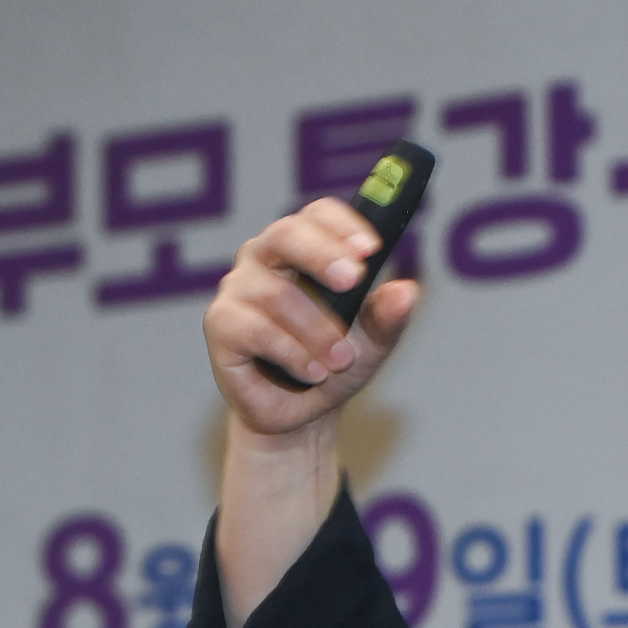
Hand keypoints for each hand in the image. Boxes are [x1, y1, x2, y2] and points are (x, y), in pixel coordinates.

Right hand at [202, 197, 419, 440]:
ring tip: (341, 360)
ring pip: (277, 294)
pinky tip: (313, 372)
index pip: (318, 215)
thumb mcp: (371, 342)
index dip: (343, 225)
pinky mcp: (221, 324)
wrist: (302, 412)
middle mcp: (264, 257)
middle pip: (286, 235)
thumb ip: (386, 317)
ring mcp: (237, 288)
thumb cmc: (334, 362)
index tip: (370, 248)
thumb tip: (406, 291)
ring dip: (317, 331)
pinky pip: (255, 329)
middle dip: (323, 256)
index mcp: (303, 247)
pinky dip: (291, 353)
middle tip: (354, 280)